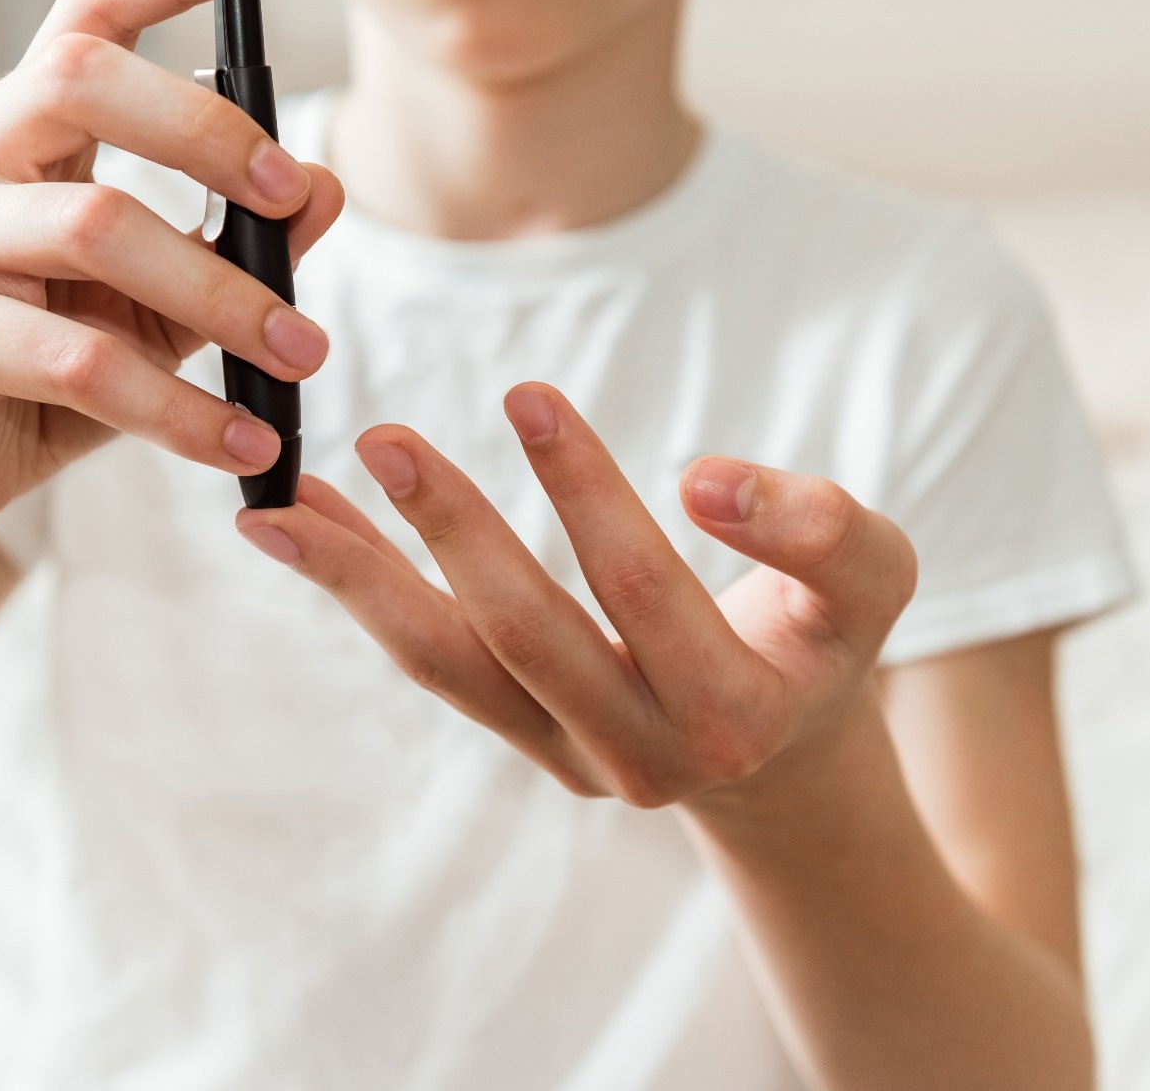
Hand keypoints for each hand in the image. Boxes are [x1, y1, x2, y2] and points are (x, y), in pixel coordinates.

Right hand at [0, 0, 344, 548]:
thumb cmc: (45, 379)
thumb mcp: (161, 307)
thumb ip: (235, 245)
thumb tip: (325, 187)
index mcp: (21, 133)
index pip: (86, 14)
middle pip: (79, 77)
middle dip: (208, 129)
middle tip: (293, 199)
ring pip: (95, 226)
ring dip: (220, 293)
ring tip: (299, 357)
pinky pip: (78, 358)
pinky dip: (176, 407)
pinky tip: (239, 443)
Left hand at [234, 382, 917, 809]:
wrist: (784, 754)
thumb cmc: (823, 638)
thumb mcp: (870, 580)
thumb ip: (817, 528)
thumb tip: (709, 480)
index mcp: (731, 715)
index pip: (641, 591)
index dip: (585, 492)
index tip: (527, 394)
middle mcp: (638, 756)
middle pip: (525, 636)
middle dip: (452, 534)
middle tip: (383, 438)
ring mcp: (568, 757)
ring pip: (448, 665)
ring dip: (361, 581)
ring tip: (279, 506)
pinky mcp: (522, 738)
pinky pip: (431, 659)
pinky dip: (365, 589)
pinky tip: (303, 526)